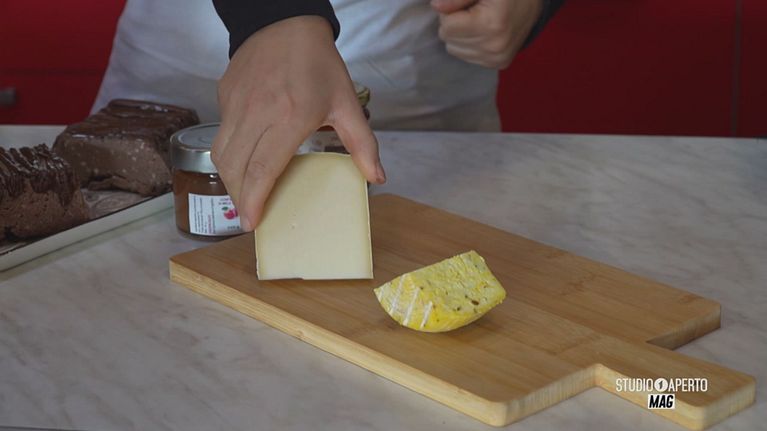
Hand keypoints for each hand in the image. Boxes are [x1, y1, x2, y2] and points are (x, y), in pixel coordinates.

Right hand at [212, 16, 385, 230]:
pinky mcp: (224, 96)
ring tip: (244, 193)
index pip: (262, 168)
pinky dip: (228, 154)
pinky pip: (220, 133)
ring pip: (221, 153)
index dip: (254, 199)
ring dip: (230, 179)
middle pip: (236, 167)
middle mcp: (257, 112)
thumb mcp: (347, 103)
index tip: (252, 221)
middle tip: (250, 214)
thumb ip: (363, 144)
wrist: (286, 23)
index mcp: (289, 116)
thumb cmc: (318, 64)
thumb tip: (376, 177)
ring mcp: (236, 103)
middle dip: (239, 197)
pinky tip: (244, 160)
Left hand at [431, 0, 543, 68]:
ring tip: (479, 21)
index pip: (446, 26)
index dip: (451, 11)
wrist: (532, 3)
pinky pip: (466, 57)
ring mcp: (497, 58)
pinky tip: (484, 32)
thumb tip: (435, 6)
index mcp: (491, 25)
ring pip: (454, 50)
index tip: (467, 4)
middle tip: (473, 12)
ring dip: (460, 35)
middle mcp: (495, 46)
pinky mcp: (499, 64)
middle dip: (455, 23)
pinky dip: (470, 44)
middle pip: (448, 39)